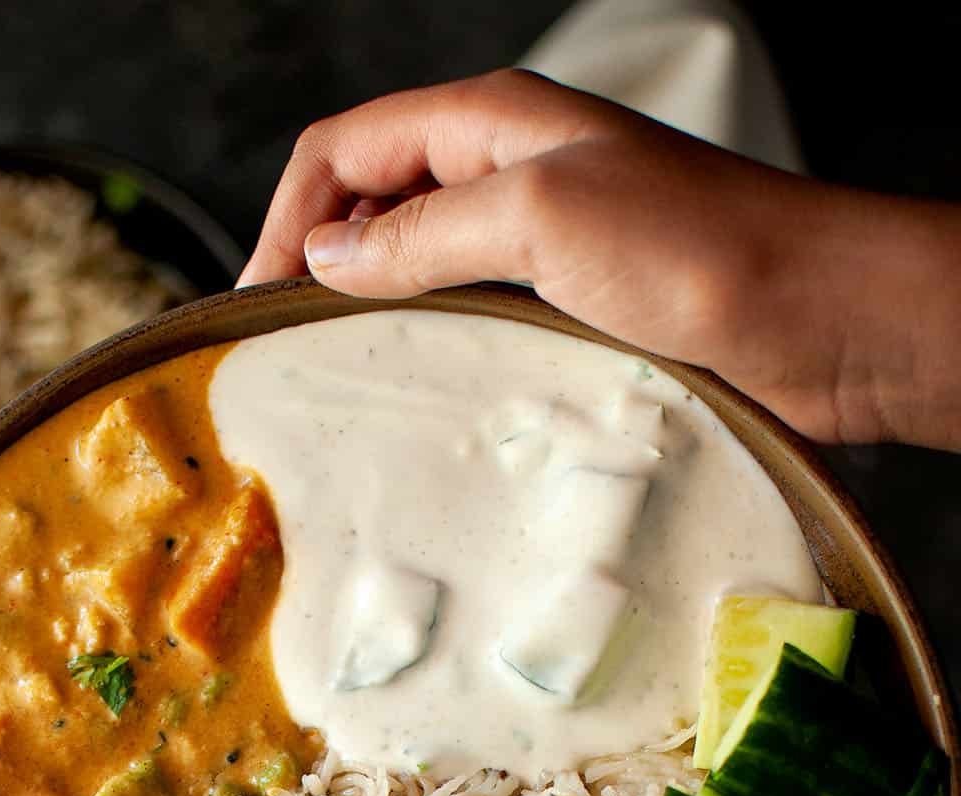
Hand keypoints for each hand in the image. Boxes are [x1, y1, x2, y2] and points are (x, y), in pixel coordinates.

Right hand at [240, 69, 960, 450]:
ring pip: (422, 264)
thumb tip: (332, 258)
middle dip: (320, 261)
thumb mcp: (540, 217)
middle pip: (376, 202)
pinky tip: (425, 388)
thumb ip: (424, 232)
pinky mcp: (574, 305)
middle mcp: (513, 173)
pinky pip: (476, 315)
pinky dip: (434, 343)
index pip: (347, 148)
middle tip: (287, 348)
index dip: (290, 215)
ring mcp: (544, 241)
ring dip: (376, 311)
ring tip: (342, 374)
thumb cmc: (702, 249)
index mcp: (495, 123)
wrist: (819, 318)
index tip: (259, 301)